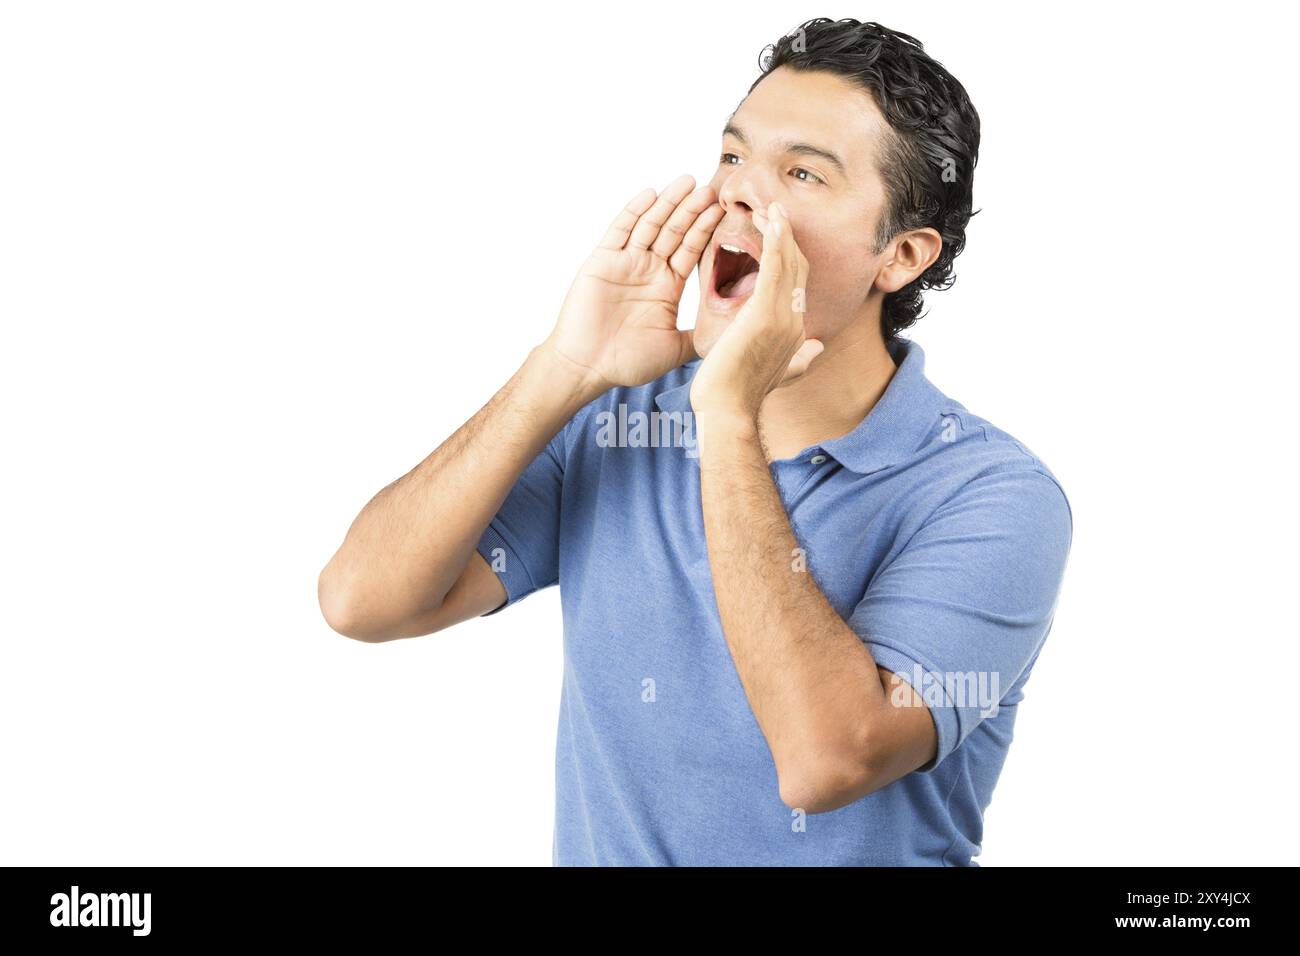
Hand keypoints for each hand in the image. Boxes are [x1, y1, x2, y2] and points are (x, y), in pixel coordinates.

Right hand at [541, 175, 723, 392]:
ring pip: (651, 225)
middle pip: (674, 231)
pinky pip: (620, 231)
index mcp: (666, 287)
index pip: (690, 250)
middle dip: (691, 210)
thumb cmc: (625, 362)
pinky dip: (634, 212)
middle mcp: (648, 270)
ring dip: (668, 203)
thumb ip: (697, 336)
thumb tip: (729, 334)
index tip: (723, 211)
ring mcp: (625, 263)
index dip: (705, 230)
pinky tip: (650, 194)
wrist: (585, 367)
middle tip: (711, 188)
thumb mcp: (673, 349)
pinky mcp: (603, 261)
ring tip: (687, 181)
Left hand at [689, 201, 823, 421]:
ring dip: (782, 232)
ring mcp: (783, 317)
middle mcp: (795, 321)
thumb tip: (817, 349)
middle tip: (776, 211)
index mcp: (796, 332)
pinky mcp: (765, 314)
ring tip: (773, 207)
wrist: (728, 411)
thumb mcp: (778, 375)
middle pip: (799, 268)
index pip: (798, 285)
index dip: (792, 258)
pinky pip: (774, 269)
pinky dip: (775, 242)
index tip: (780, 236)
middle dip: (789, 238)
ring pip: (789, 263)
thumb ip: (800, 360)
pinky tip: (771, 221)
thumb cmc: (739, 396)